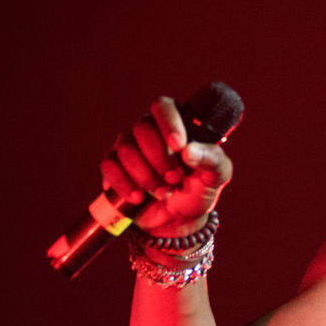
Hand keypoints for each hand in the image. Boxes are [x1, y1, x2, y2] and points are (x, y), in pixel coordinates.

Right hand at [99, 96, 233, 236]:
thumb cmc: (198, 189)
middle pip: (143, 128)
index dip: (169, 123)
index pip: (163, 106)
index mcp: (176, 123)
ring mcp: (128, 146)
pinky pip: (109, 165)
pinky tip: (139, 197)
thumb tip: (189, 151)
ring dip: (147, 176)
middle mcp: (149, 129)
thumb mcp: (216, 176)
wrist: (177, 219)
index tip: (178, 146)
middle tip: (175, 179)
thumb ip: (212, 159)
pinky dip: (124, 184)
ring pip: (126, 149)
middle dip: (160, 158)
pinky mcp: (113, 166)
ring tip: (164, 193)